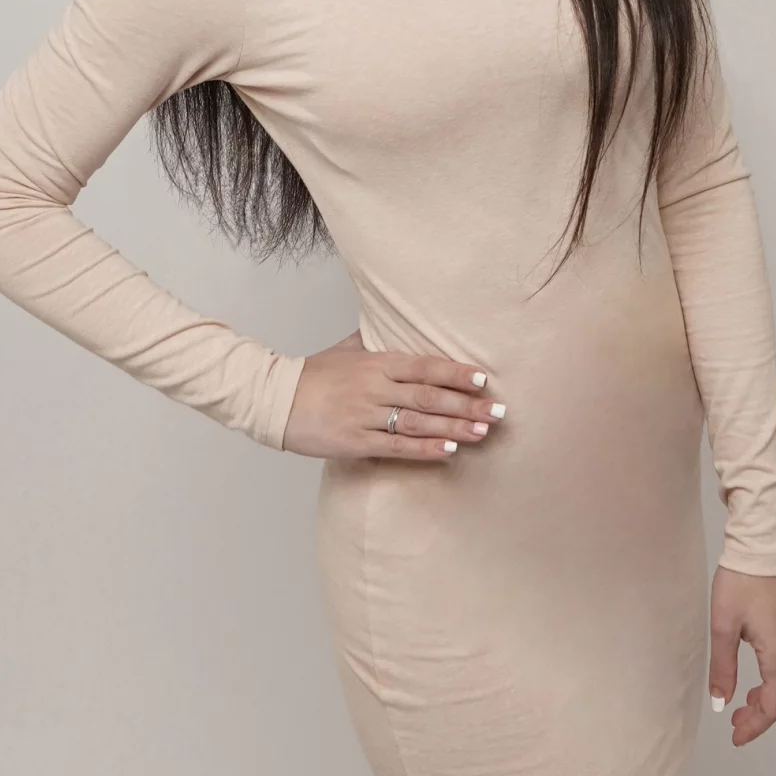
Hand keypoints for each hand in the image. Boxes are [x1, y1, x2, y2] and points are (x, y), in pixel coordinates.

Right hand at [282, 328, 506, 460]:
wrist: (276, 399)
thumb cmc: (314, 374)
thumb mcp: (346, 349)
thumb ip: (375, 340)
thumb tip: (395, 323)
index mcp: (377, 362)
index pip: (425, 366)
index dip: (457, 373)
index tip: (485, 380)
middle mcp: (375, 387)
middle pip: (429, 395)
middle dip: (467, 405)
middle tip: (499, 412)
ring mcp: (366, 416)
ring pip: (418, 422)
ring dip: (454, 428)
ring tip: (483, 433)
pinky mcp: (356, 442)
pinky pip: (397, 446)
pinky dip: (425, 449)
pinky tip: (449, 452)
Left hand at [708, 564, 775, 746]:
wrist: (763, 542)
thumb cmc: (742, 579)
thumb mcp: (723, 624)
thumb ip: (723, 667)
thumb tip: (721, 702)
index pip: (772, 706)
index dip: (755, 726)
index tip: (737, 735)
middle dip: (763, 714)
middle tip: (739, 719)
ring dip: (772, 694)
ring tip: (747, 696)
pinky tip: (760, 665)